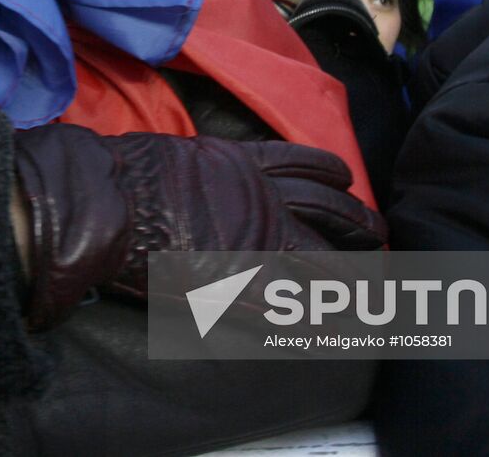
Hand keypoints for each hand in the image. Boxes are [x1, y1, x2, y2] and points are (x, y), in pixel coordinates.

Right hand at [13, 126, 385, 329]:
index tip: (349, 182)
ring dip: (353, 280)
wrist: (110, 201)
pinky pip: (290, 307)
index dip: (332, 174)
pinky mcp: (242, 282)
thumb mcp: (179, 153)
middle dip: (360, 225)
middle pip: (330, 210)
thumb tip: (201, 169)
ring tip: (373, 295)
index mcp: (245, 164)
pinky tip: (334, 335)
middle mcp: (264, 200)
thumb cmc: (130, 172)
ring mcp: (258, 241)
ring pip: (323, 262)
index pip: (304, 164)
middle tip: (378, 237)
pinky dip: (315, 324)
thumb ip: (205, 166)